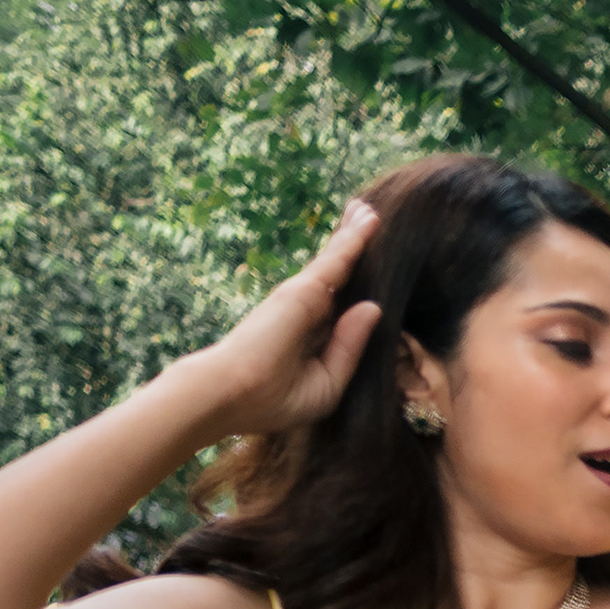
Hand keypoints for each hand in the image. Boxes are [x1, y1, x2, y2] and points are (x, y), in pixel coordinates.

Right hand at [184, 204, 383, 438]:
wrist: (235, 393)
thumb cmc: (275, 399)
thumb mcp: (329, 381)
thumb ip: (351, 346)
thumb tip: (374, 307)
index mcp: (312, 335)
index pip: (338, 303)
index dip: (353, 284)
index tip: (369, 267)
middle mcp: (308, 311)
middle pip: (337, 272)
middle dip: (351, 245)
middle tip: (366, 217)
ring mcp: (303, 297)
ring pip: (338, 259)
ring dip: (353, 233)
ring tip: (367, 209)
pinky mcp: (303, 290)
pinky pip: (338, 260)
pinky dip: (355, 239)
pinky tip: (369, 220)